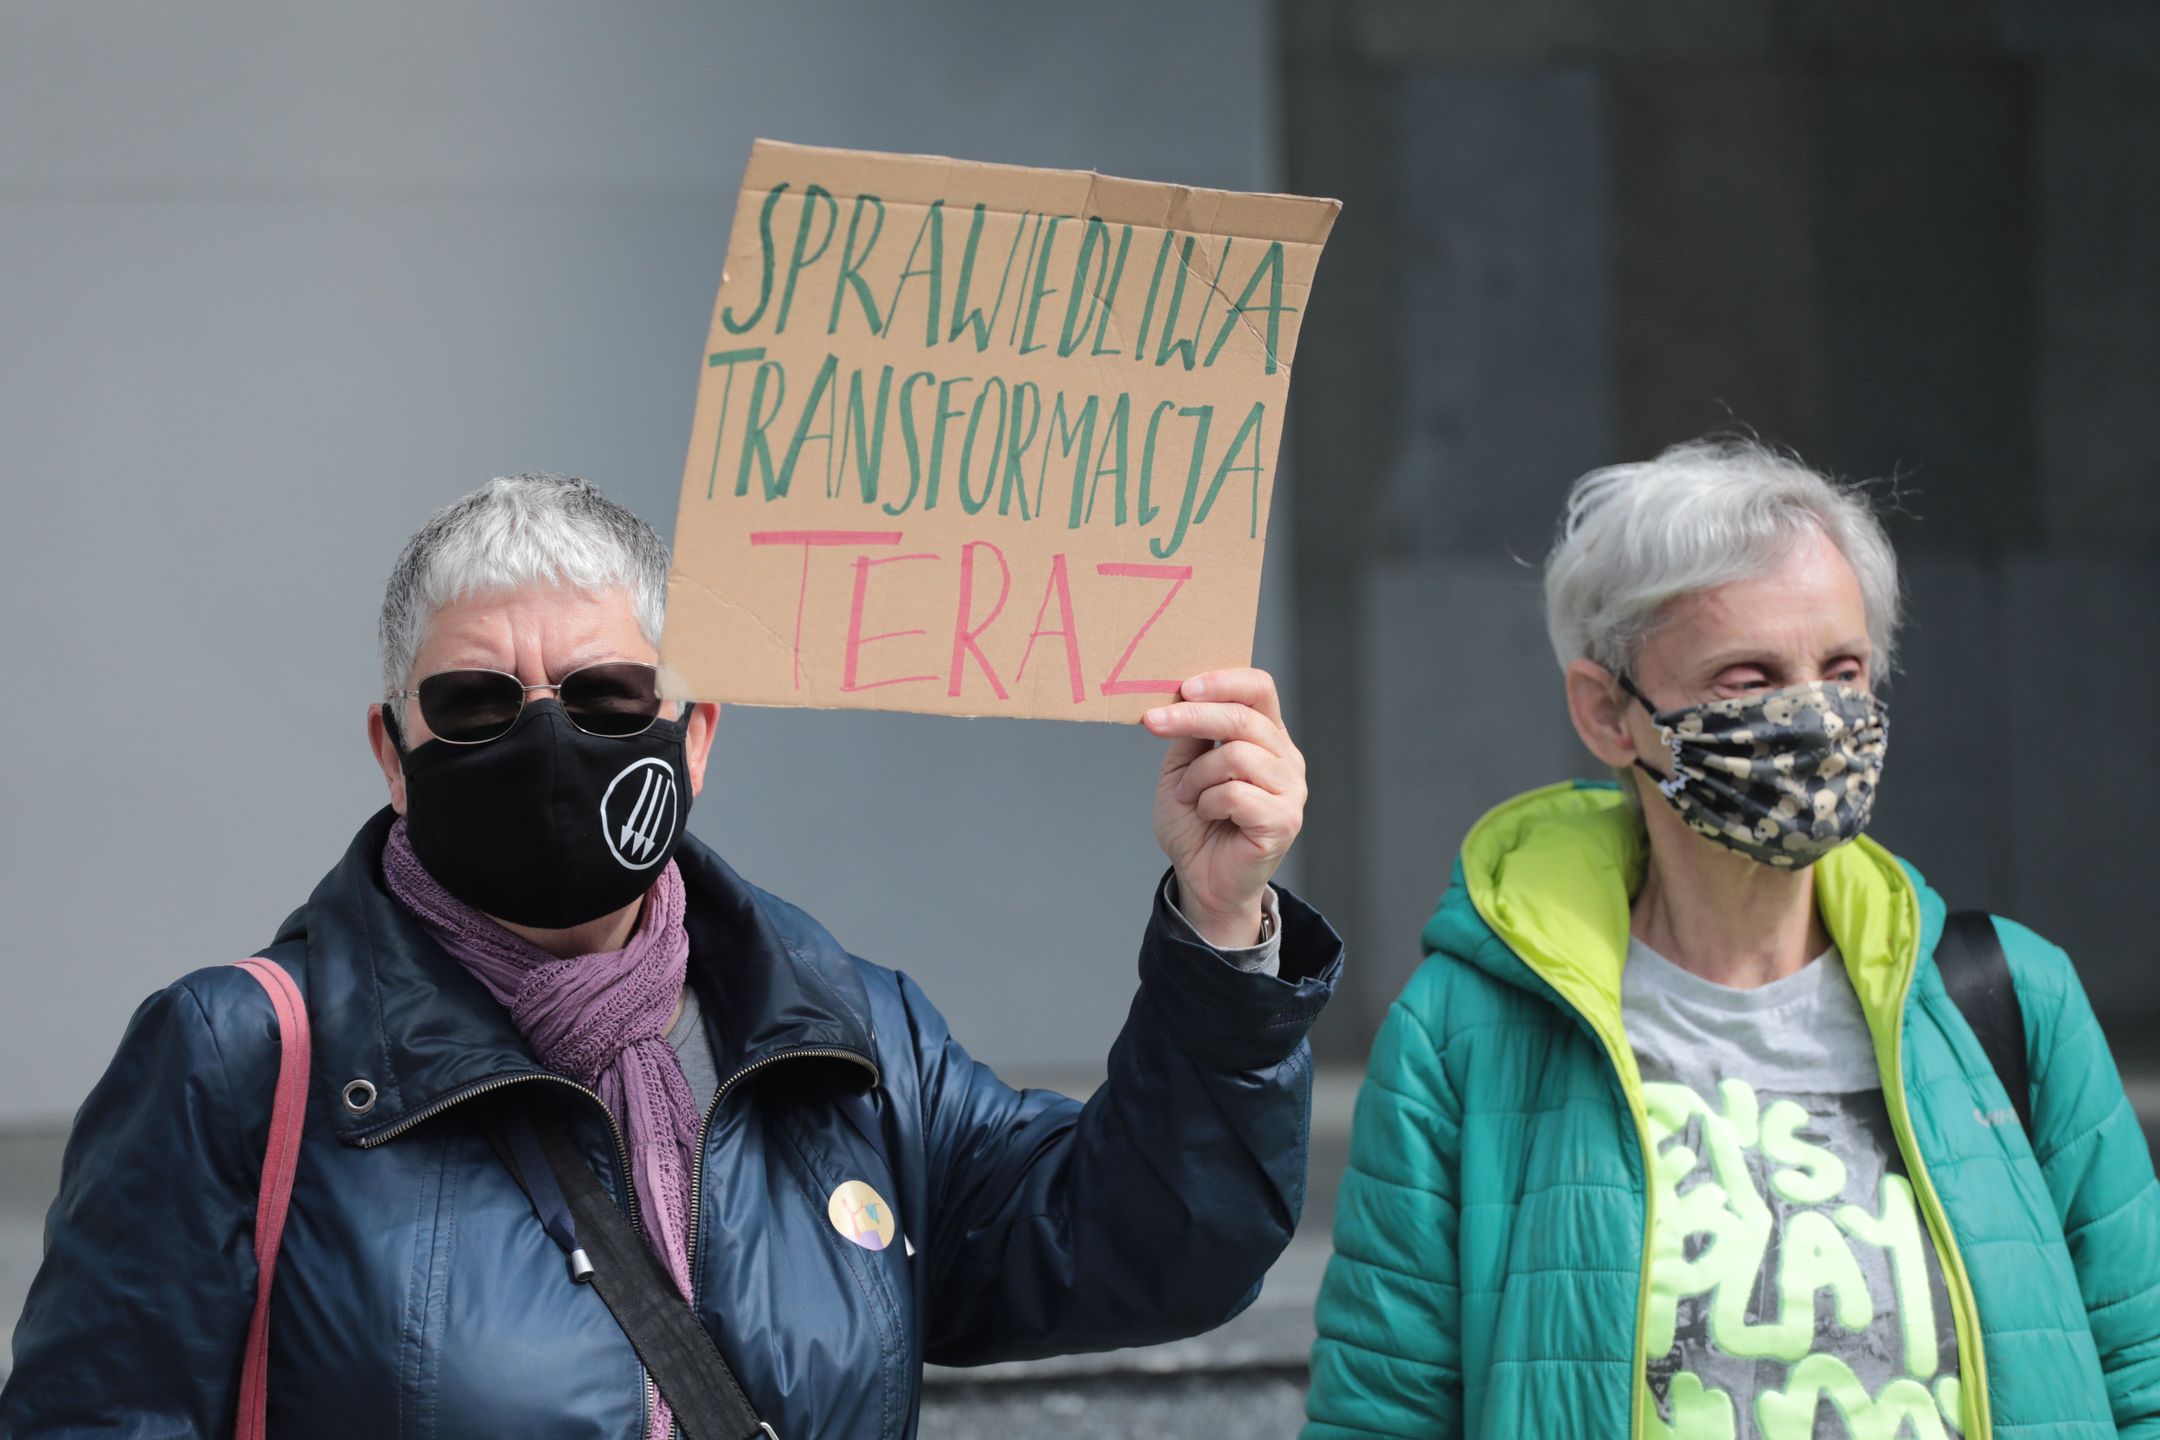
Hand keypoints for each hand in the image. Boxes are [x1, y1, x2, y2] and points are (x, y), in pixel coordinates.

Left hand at [1144, 668, 1306, 948]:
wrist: (1202, 879)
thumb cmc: (1196, 824)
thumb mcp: (1182, 768)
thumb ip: (1190, 734)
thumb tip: (1182, 696)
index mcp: (1267, 737)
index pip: (1259, 688)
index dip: (1223, 680)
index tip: (1183, 687)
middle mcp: (1286, 759)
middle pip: (1244, 717)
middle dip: (1191, 717)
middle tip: (1152, 722)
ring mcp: (1291, 790)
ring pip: (1237, 755)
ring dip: (1197, 775)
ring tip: (1189, 795)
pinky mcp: (1284, 820)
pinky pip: (1237, 793)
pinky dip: (1209, 802)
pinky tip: (1208, 814)